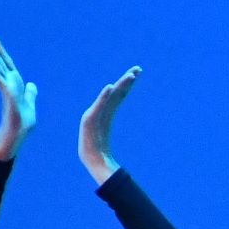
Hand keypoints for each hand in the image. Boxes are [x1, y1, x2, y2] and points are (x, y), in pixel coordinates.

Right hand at [0, 32, 36, 159]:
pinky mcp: (8, 96)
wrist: (18, 136)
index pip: (6, 62)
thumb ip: (30, 94)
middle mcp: (9, 83)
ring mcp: (7, 89)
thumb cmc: (22, 124)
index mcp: (15, 83)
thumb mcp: (30, 105)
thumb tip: (32, 84)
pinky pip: (0, 81)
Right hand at [78, 66, 138, 184]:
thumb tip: (118, 112)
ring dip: (121, 85)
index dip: (127, 82)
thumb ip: (111, 117)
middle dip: (127, 79)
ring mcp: (96, 113)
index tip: (137, 71)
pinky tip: (109, 88)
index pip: (120, 93)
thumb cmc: (99, 148)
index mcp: (108, 111)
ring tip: (131, 76)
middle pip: (117, 92)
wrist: (92, 159)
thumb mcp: (107, 129)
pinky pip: (99, 106)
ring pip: (111, 97)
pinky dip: (104, 96)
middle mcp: (102, 109)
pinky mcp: (90, 119)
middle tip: (138, 68)